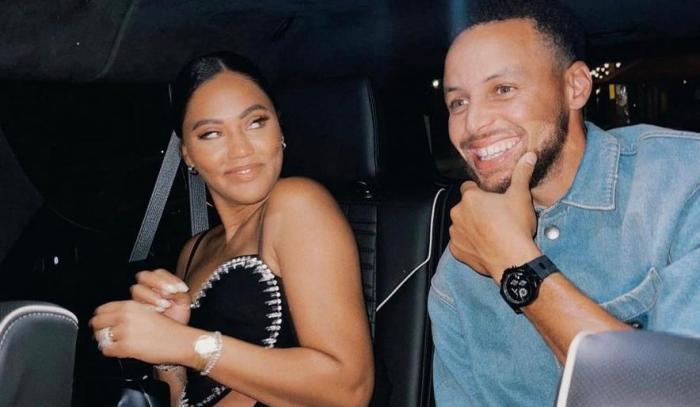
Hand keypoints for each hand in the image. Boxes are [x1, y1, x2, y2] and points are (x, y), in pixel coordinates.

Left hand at [90, 300, 191, 363]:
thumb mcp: (147, 312)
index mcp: (130, 305)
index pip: (102, 309)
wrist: (180, 341)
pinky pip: (107, 350)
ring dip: (105, 342)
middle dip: (99, 329)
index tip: (103, 323)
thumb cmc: (168, 328)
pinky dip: (111, 352)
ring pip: (100, 337)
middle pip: (97, 322)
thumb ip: (128, 313)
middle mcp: (125, 316)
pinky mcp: (126, 346)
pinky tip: (120, 351)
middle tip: (105, 336)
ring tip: (114, 344)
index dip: (101, 317)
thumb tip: (110, 319)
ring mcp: (125, 331)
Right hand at [130, 269, 190, 324]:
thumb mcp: (184, 303)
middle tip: (171, 292)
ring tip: (165, 305)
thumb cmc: (177, 318)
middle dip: (158, 282)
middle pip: (144, 276)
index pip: (159, 273)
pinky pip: (133, 305)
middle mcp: (146, 289)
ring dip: (152, 295)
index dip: (170, 278)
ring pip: (137, 289)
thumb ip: (182, 293)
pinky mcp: (132, 311)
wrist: (171, 336)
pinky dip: (146, 306)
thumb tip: (178, 289)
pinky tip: (157, 312)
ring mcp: (138, 299)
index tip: (182, 289)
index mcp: (159, 283)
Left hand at [448, 152, 541, 281]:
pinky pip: (460, 243)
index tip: (490, 199)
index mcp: (470, 198)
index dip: (479, 192)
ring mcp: (455, 232)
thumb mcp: (521, 196)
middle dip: (476, 211)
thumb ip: (522, 174)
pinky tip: (483, 246)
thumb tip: (529, 156)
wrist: (513, 260)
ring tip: (490, 233)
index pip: (468, 188)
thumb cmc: (515, 227)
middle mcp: (457, 213)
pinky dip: (469, 244)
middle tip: (494, 217)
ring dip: (471, 227)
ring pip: (461, 225)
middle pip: (465, 207)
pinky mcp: (456, 250)